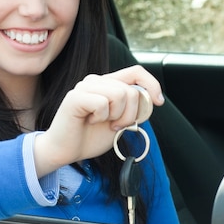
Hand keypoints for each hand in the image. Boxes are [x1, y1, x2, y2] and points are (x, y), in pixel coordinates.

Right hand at [33, 65, 163, 176]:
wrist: (65, 151)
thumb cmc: (89, 137)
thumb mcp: (120, 122)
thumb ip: (134, 109)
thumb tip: (150, 100)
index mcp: (108, 84)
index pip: (136, 72)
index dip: (152, 84)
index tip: (159, 102)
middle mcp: (97, 81)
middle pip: (132, 90)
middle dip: (131, 114)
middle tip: (116, 125)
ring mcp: (85, 87)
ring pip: (120, 94)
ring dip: (117, 116)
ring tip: (102, 122)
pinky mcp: (75, 97)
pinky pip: (102, 103)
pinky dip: (101, 117)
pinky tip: (89, 121)